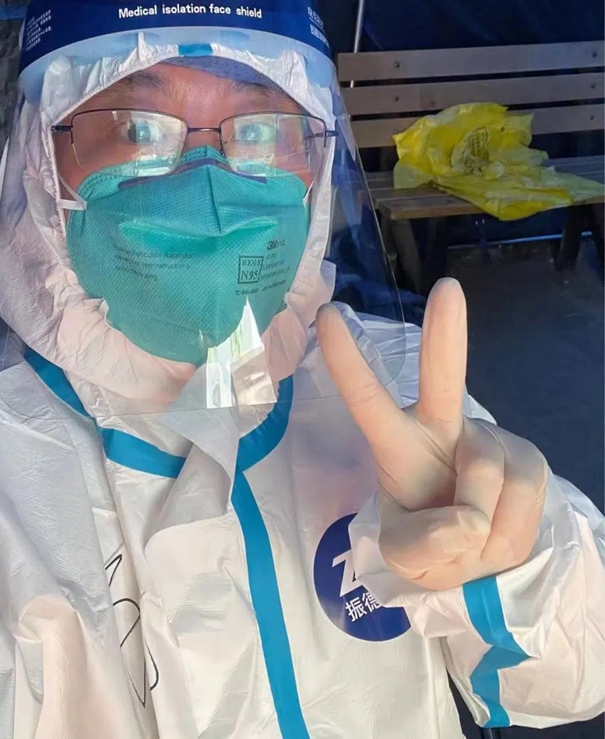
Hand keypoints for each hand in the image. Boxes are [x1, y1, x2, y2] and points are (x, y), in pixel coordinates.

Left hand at [316, 279, 547, 590]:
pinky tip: (498, 531)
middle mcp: (443, 428)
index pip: (366, 399)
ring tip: (472, 538)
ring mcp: (489, 440)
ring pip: (486, 481)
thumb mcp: (405, 558)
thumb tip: (465, 520)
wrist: (481, 564)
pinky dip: (509, 532)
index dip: (346, 360)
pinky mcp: (527, 458)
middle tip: (447, 290)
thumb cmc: (430, 547)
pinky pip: (522, 501)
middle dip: (444, 333)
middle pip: (444, 377)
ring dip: (482, 528)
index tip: (326, 314)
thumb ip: (419, 546)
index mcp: (396, 443)